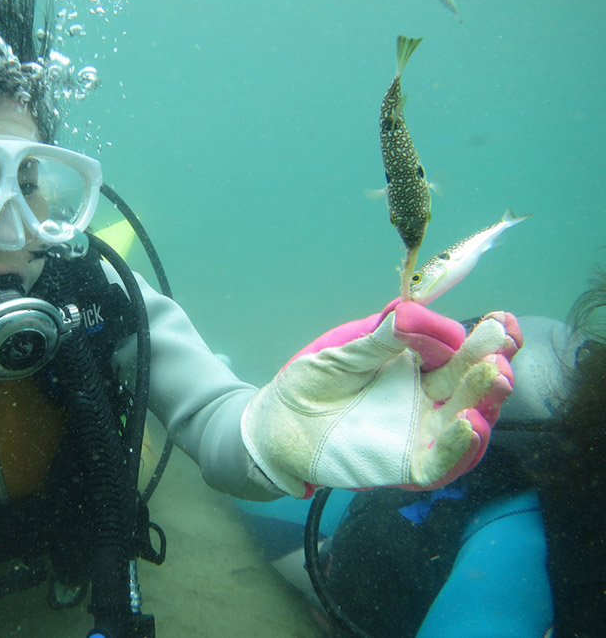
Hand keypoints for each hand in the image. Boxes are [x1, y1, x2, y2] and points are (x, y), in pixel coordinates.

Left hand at [241, 299, 520, 497]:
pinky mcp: (406, 464)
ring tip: (496, 377)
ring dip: (484, 402)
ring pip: (466, 423)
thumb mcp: (346, 349)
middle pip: (472, 385)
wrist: (279, 422)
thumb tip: (411, 314)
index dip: (486, 338)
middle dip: (491, 366)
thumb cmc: (314, 381)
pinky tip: (470, 423)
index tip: (498, 322)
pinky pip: (440, 461)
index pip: (464, 351)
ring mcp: (420, 433)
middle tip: (499, 350)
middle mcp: (429, 399)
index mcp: (420, 365)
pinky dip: (458, 446)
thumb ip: (380, 335)